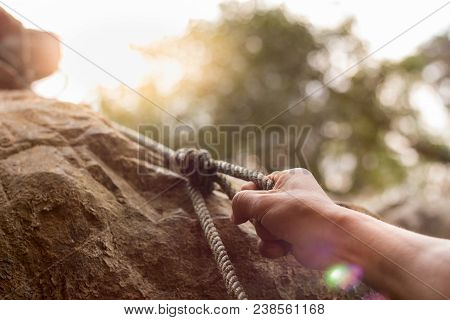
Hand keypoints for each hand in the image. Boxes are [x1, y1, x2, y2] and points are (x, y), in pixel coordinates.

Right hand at [231, 168, 347, 269]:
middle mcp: (291, 196)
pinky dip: (274, 247)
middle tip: (271, 222)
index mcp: (288, 178)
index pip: (256, 184)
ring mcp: (292, 218)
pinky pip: (271, 242)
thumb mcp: (264, 202)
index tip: (243, 208)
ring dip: (267, 235)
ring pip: (262, 227)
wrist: (333, 242)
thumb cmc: (300, 215)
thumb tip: (235, 215)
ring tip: (282, 235)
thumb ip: (242, 202)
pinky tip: (284, 248)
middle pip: (257, 209)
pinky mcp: (293, 237)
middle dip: (260, 221)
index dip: (247, 197)